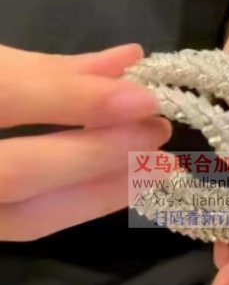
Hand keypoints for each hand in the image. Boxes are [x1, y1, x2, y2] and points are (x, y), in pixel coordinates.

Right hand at [0, 44, 170, 240]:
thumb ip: (50, 70)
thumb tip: (127, 60)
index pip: (4, 99)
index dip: (74, 100)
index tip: (140, 97)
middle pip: (16, 173)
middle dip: (95, 154)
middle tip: (157, 131)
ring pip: (27, 216)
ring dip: (100, 190)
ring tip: (155, 167)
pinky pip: (31, 224)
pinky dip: (81, 204)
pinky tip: (122, 184)